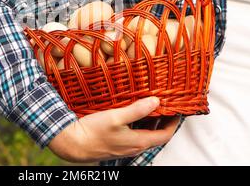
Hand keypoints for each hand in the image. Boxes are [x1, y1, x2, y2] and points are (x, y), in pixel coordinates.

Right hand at [48, 97, 179, 162]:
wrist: (72, 144)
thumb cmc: (93, 132)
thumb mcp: (116, 117)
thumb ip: (137, 109)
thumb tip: (156, 101)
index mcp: (139, 141)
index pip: (166, 134)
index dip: (174, 122)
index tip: (177, 109)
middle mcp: (134, 147)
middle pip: (156, 135)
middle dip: (163, 120)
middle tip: (165, 105)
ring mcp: (125, 147)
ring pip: (145, 135)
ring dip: (150, 122)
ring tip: (150, 106)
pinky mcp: (116, 145)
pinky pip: (134, 135)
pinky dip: (139, 125)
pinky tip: (131, 114)